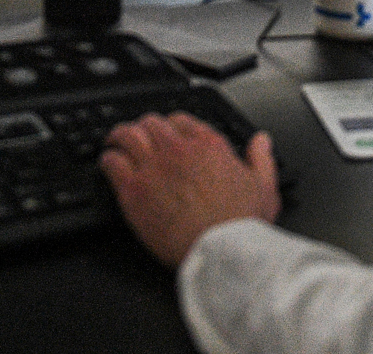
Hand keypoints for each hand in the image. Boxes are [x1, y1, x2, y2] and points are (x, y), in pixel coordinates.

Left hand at [101, 113, 279, 267]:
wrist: (222, 251)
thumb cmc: (241, 224)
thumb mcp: (264, 186)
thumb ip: (261, 158)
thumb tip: (261, 141)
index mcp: (208, 145)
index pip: (180, 120)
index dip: (170, 125)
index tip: (166, 134)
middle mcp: (178, 150)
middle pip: (150, 123)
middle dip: (143, 128)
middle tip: (137, 136)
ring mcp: (154, 168)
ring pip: (127, 136)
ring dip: (119, 136)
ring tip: (115, 141)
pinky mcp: (134, 191)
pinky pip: (112, 162)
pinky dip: (107, 159)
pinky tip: (107, 163)